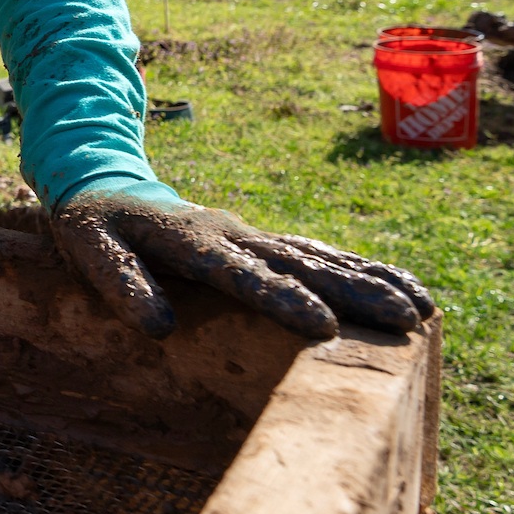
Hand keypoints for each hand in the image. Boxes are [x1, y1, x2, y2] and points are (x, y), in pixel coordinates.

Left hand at [51, 189, 433, 340]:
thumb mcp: (91, 253)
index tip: (322, 327)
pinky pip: (315, 253)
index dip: (281, 299)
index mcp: (190, 241)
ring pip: (318, 257)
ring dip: (370, 282)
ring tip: (422, 310)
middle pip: (299, 264)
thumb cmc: (92, 228)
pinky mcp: (260, 241)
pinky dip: (359, 268)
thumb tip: (159, 327)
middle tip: (405, 320)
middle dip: (354, 292)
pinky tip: (398, 287)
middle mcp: (232, 234)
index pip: (241, 275)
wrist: (102, 186)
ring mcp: (251, 235)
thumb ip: (122, 285)